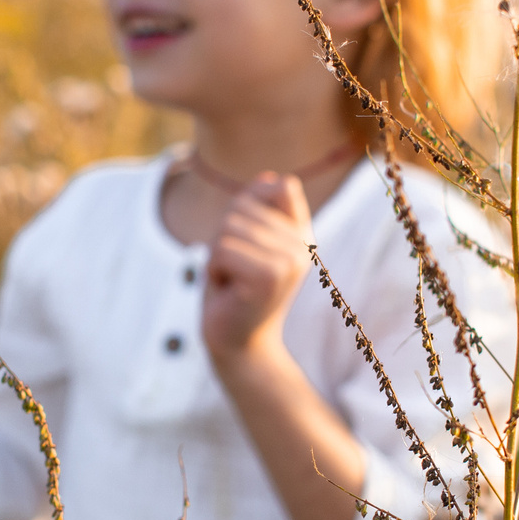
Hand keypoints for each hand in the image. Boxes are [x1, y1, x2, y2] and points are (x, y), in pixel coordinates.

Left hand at [203, 173, 312, 365]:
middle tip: (235, 270)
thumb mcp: (245, 239)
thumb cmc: (235, 287)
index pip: (278, 186)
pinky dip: (214, 270)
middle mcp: (304, 244)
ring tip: (232, 279)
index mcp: (303, 231)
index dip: (248, 206)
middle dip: (223, 238)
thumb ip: (257, 204)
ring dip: (216, 256)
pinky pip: (222, 250)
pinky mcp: (271, 277)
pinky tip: (228, 290)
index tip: (248, 243)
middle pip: (242, 207)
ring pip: (228, 229)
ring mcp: (291, 260)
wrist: (237, 341)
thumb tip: (274, 178)